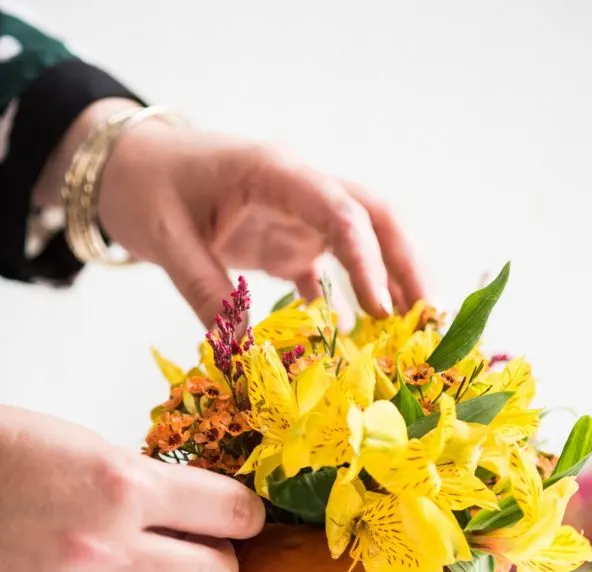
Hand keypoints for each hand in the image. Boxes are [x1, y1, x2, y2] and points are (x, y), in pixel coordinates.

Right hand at [0, 405, 264, 571]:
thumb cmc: (5, 454)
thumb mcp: (87, 451)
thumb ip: (148, 489)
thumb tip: (207, 516)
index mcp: (121, 485)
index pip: (231, 512)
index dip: (246, 514)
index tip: (242, 517)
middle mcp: (104, 549)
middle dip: (221, 564)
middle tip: (204, 551)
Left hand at [35, 99, 425, 326]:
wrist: (131, 165)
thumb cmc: (145, 188)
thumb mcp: (165, 239)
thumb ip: (206, 290)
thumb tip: (244, 355)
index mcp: (273, 172)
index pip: (340, 210)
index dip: (368, 261)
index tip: (384, 311)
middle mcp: (300, 187)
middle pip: (376, 216)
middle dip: (409, 266)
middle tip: (430, 321)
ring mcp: (300, 213)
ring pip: (367, 240)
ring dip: (392, 282)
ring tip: (412, 334)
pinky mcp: (291, 238)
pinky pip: (336, 267)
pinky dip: (355, 299)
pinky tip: (365, 337)